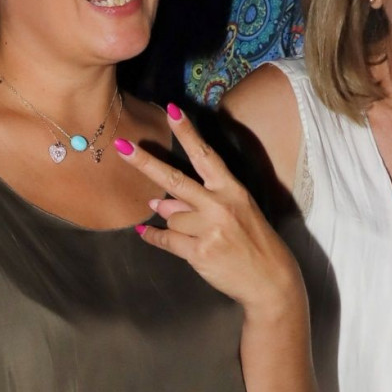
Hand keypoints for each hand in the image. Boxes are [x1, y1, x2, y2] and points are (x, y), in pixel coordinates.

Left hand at [115, 103, 302, 317]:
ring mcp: (210, 229)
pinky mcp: (200, 251)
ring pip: (171, 218)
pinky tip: (147, 234)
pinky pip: (165, 239)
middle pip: (175, 179)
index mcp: (232, 190)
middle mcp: (221, 205)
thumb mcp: (233, 214)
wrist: (271, 282)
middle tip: (120, 145)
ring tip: (201, 238)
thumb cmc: (251, 242)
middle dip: (145, 161)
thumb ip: (197, 203)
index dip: (187, 132)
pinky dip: (154, 238)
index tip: (172, 110)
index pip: (205, 155)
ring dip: (176, 226)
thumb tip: (157, 201)